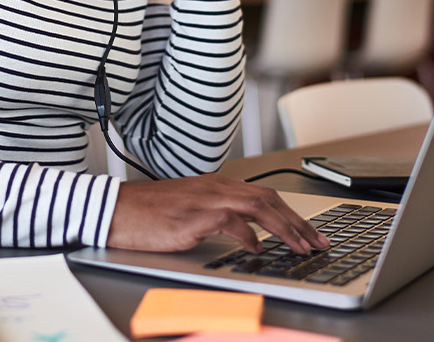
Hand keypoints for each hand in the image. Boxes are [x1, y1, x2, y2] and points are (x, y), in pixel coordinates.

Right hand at [107, 174, 330, 253]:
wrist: (116, 210)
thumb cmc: (148, 213)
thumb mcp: (189, 209)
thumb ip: (218, 215)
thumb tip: (247, 234)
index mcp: (216, 184)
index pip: (264, 195)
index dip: (291, 213)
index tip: (309, 232)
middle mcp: (216, 187)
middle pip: (269, 199)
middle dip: (298, 221)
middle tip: (318, 241)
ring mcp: (206, 198)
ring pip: (258, 207)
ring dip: (284, 228)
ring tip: (300, 247)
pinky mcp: (195, 214)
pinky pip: (232, 221)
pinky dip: (250, 235)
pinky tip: (257, 249)